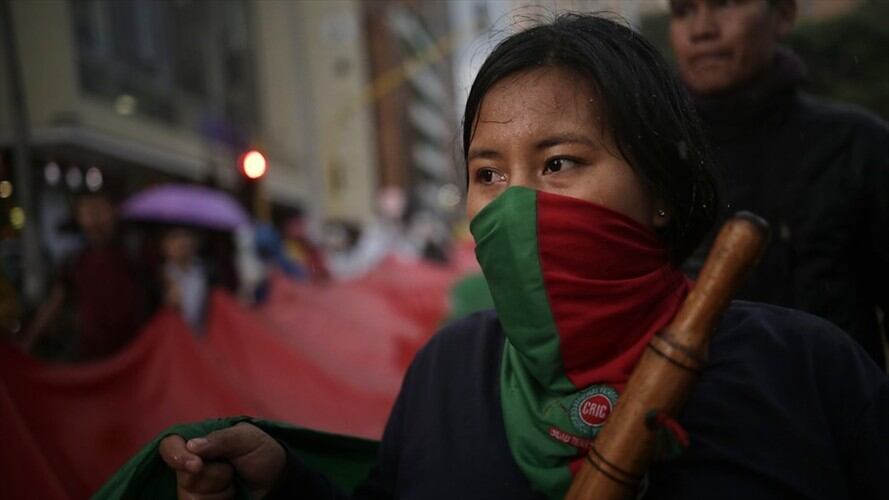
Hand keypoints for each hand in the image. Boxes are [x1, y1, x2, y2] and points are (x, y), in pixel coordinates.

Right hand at [159, 422, 285, 499]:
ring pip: (190, 497)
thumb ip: (222, 439)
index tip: (196, 465)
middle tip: (232, 471)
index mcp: (197, 444)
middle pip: (183, 476)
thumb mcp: (248, 438)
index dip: (177, 456)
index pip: (170, 446)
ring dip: (218, 492)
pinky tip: (231, 496)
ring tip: (233, 484)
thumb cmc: (261, 454)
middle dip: (213, 476)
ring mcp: (194, 489)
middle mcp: (190, 466)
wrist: (277, 482)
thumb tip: (191, 445)